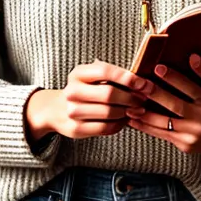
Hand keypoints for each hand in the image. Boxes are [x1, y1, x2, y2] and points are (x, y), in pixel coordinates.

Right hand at [25, 61, 151, 140]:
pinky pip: (106, 128)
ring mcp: (72, 111)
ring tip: (137, 109)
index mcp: (78, 74)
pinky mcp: (77, 128)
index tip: (142, 83)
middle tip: (142, 99)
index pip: (105, 72)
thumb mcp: (92, 76)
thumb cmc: (85, 90)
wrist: (57, 110)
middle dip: (131, 97)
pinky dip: (120, 124)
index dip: (127, 77)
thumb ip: (112, 75)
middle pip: (109, 94)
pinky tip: (125, 119)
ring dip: (128, 111)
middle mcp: (72, 91)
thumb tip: (142, 82)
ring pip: (109, 112)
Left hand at [125, 54, 200, 159]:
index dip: (192, 72)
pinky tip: (134, 117)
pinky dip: (146, 125)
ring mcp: (196, 131)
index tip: (176, 61)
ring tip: (131, 101)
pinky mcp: (186, 143)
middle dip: (158, 93)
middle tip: (142, 83)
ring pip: (166, 120)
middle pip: (178, 104)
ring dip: (146, 111)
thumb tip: (191, 57)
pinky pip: (162, 133)